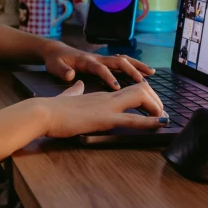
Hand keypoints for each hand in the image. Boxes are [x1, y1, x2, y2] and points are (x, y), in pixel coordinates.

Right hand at [40, 80, 168, 137]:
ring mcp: (106, 106)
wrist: (43, 112)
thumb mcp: (68, 97)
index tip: (151, 106)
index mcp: (100, 95)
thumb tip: (77, 84)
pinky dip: (149, 121)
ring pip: (140, 97)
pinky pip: (132, 119)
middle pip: (140, 89)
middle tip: (162, 113)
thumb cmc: (52, 109)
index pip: (129, 89)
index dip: (145, 95)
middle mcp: (107, 97)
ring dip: (156, 107)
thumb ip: (75, 91)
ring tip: (164, 118)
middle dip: (155, 100)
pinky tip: (161, 123)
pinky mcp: (103, 119)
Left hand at [42, 42, 155, 87]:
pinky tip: (143, 73)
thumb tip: (71, 75)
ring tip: (152, 73)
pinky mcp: (103, 61)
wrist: (55, 51)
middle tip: (144, 82)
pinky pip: (121, 62)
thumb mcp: (55, 66)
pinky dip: (134, 66)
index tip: (117, 87)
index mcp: (86, 61)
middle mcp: (97, 58)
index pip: (100, 68)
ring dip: (137, 66)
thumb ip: (63, 71)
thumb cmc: (55, 61)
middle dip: (131, 70)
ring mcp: (101, 59)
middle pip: (117, 61)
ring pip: (123, 60)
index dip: (108, 77)